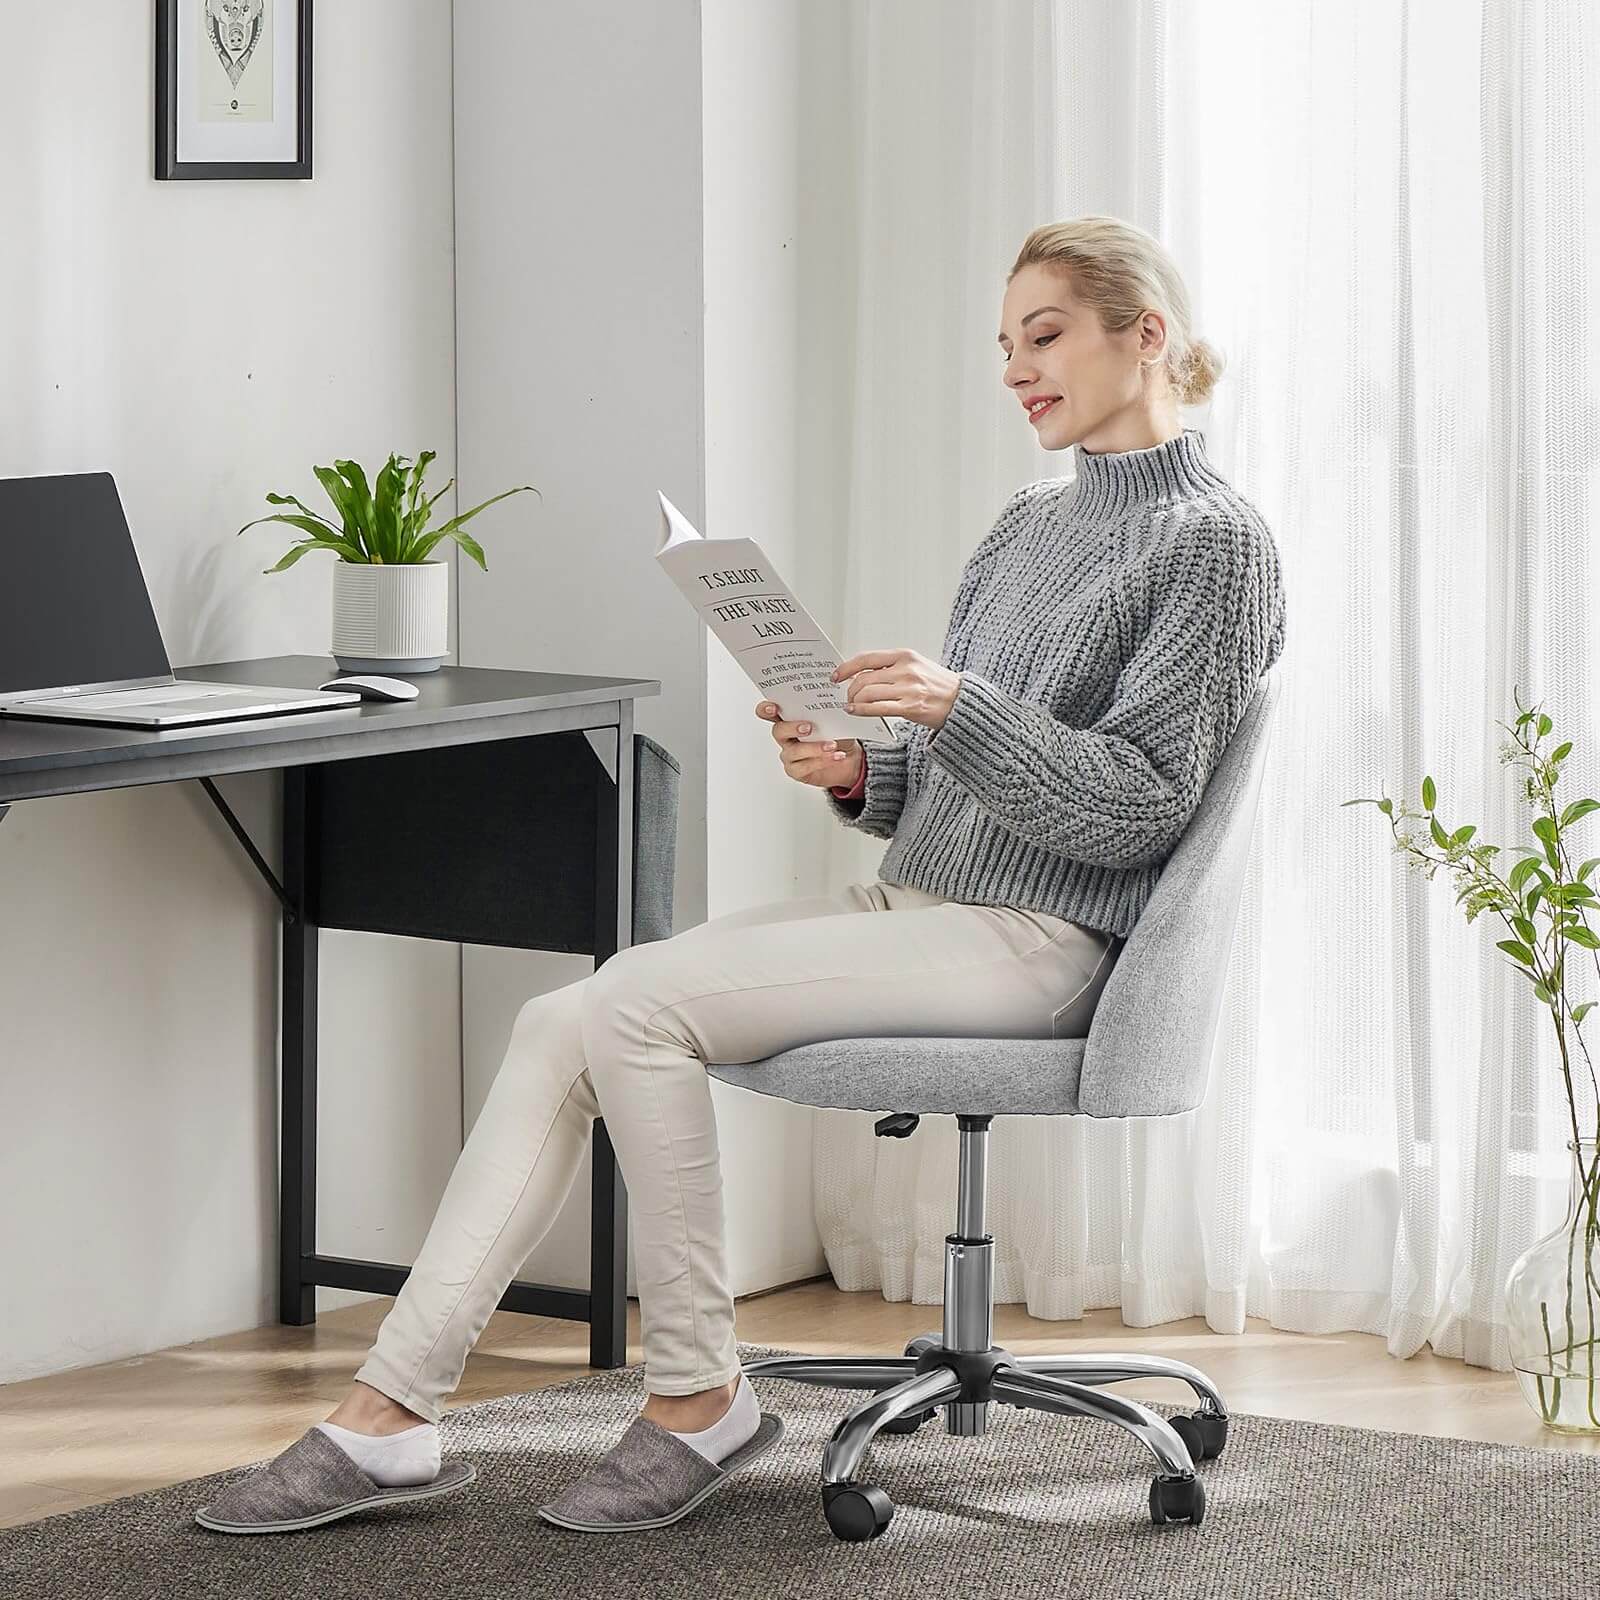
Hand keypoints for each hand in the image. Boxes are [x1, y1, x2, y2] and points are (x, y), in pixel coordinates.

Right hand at [755, 700, 863, 788]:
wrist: (850, 757)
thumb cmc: (838, 732)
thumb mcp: (836, 714)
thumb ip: (830, 699)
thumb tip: (835, 681)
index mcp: (790, 717)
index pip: (769, 711)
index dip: (766, 709)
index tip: (774, 707)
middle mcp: (786, 735)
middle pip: (778, 731)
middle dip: (792, 728)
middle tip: (809, 727)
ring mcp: (790, 753)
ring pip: (794, 751)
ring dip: (814, 748)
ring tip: (832, 745)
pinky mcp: (797, 770)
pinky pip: (803, 767)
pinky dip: (821, 761)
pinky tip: (836, 756)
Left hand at [831, 648, 960, 730]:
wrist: (961, 701)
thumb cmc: (938, 685)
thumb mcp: (916, 665)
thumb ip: (891, 667)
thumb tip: (863, 673)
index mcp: (905, 655)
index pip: (867, 658)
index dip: (847, 667)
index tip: (836, 675)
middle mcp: (906, 670)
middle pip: (864, 678)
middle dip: (850, 689)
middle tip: (846, 695)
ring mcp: (908, 689)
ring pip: (867, 693)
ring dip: (854, 700)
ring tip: (851, 704)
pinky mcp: (910, 707)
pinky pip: (877, 708)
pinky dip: (861, 710)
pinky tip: (856, 711)